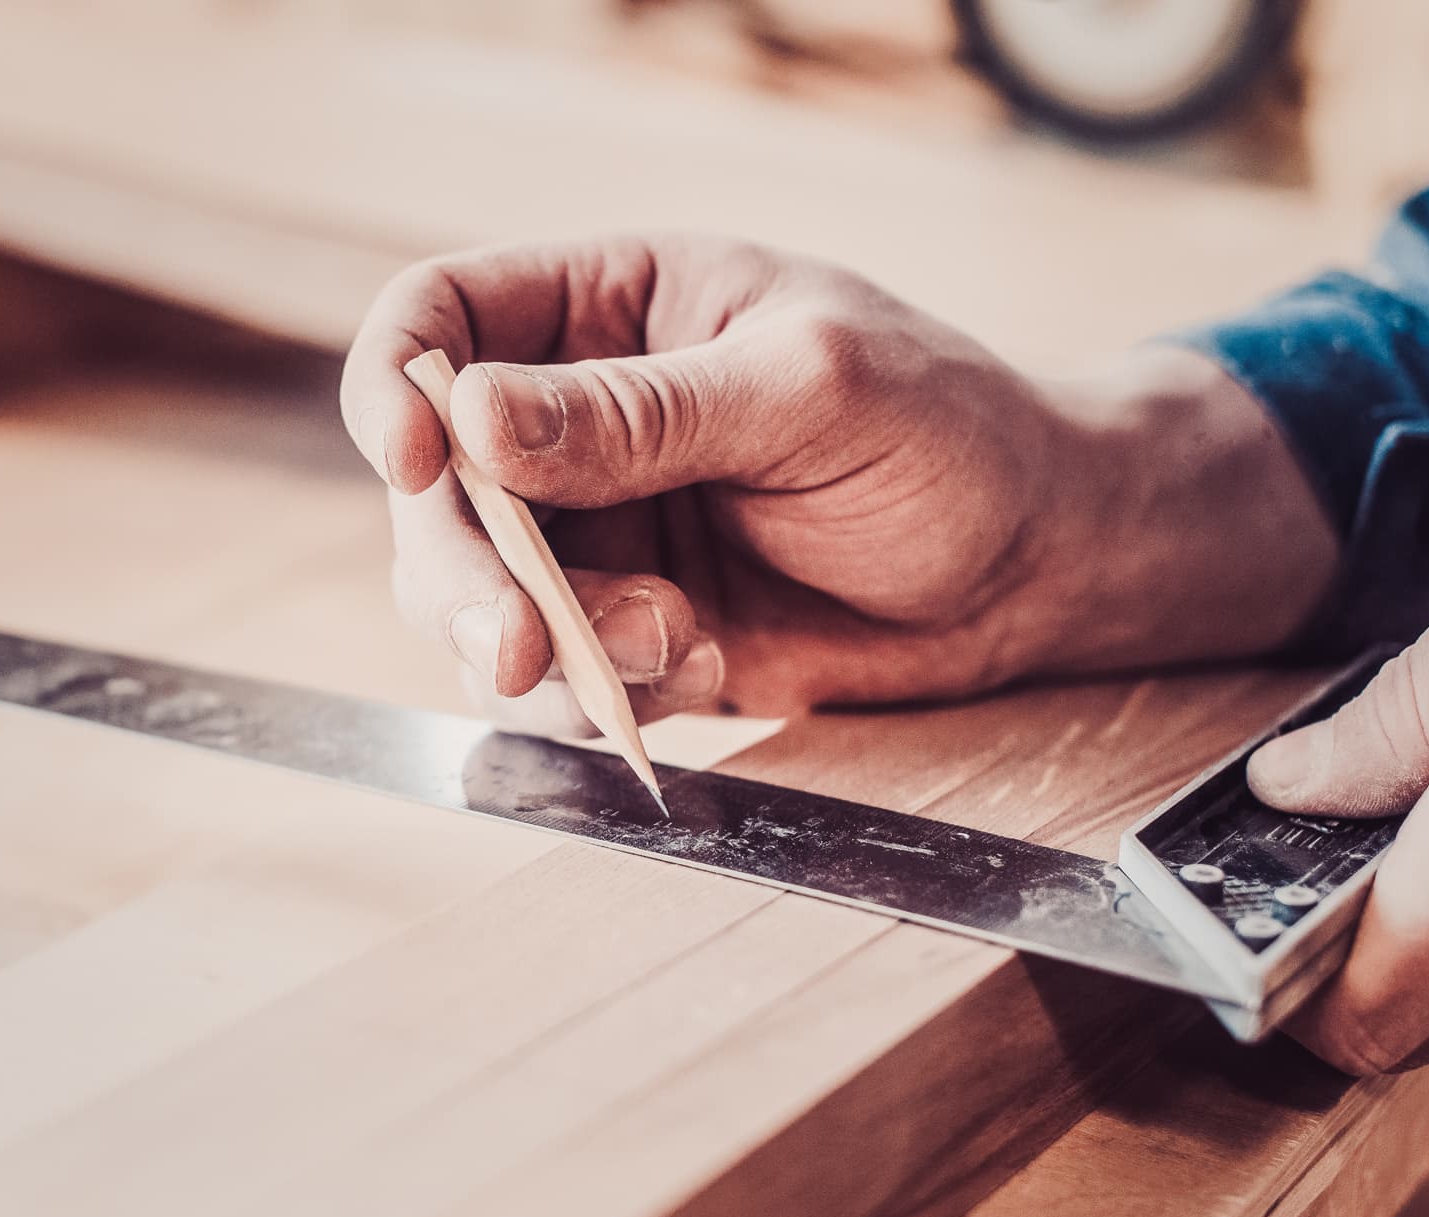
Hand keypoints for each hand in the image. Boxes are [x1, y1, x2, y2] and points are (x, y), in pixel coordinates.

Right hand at [342, 235, 1336, 734]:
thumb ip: (641, 410)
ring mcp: (602, 533)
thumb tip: (466, 416)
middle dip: (462, 570)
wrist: (1034, 568)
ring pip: (474, 597)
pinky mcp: (630, 631)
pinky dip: (599, 695)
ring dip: (538, 646)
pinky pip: (552, 679)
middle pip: (433, 487)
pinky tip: (701, 668)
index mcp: (611, 309)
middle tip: (516, 640)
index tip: (415, 460)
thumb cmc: (948, 434)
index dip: (394, 383)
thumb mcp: (807, 388)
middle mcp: (580, 421)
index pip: (439, 319)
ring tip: (673, 643)